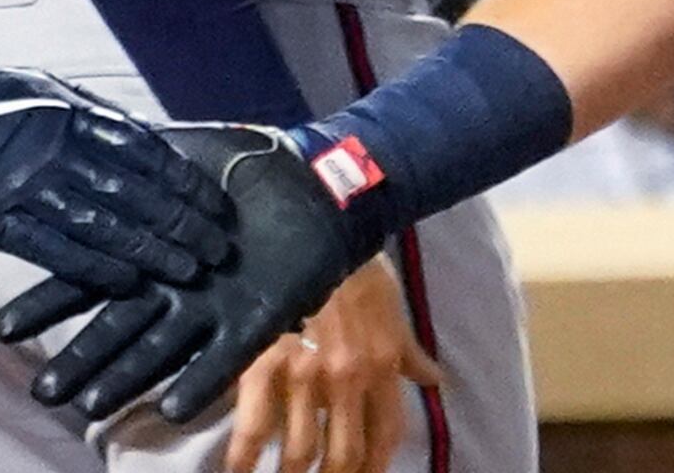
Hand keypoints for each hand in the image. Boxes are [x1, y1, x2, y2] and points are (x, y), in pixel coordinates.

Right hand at [0, 47, 233, 294]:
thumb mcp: (43, 88)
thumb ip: (91, 112)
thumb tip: (144, 135)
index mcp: (69, 114)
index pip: (144, 150)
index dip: (184, 180)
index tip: (214, 202)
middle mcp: (56, 151)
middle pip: (134, 193)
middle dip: (181, 223)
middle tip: (217, 247)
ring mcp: (27, 189)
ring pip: (104, 226)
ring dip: (151, 252)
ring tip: (187, 272)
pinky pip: (55, 251)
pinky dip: (95, 269)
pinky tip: (128, 283)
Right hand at [0, 125, 376, 425]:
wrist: (310, 181)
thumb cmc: (241, 166)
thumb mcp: (178, 152)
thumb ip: (134, 160)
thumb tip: (80, 138)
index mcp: (146, 249)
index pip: (85, 280)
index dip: (47, 305)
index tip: (4, 329)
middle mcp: (170, 289)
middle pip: (114, 330)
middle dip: (80, 360)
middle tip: (42, 393)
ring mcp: (210, 309)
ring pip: (159, 351)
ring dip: (126, 380)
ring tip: (91, 409)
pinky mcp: (254, 321)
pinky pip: (225, 358)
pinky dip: (199, 381)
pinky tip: (170, 409)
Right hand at [223, 257, 443, 472]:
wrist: (310, 225)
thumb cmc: (354, 265)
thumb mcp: (392, 309)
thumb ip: (409, 352)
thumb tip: (434, 379)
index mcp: (381, 365)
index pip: (386, 433)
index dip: (378, 465)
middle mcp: (347, 379)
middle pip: (344, 453)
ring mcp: (304, 375)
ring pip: (300, 449)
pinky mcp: (263, 363)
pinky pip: (253, 426)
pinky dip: (244, 457)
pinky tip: (239, 471)